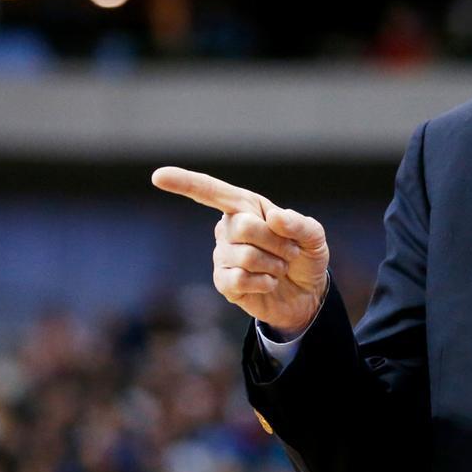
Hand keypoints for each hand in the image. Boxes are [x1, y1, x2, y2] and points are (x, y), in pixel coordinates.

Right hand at [151, 166, 329, 337]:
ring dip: (275, 264)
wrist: (307, 294)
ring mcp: (223, 255)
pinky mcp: (223, 282)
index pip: (211, 191)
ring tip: (279, 267)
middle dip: (277, 241)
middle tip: (290, 251)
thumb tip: (275, 218)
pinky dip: (264, 282)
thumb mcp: (314, 237)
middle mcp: (228, 228)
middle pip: (244, 226)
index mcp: (245, 207)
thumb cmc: (305, 256)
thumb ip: (300, 224)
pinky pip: (240, 279)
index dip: (185, 183)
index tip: (158, 176)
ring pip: (246, 256)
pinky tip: (268, 283)